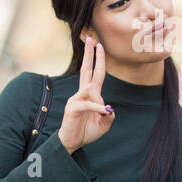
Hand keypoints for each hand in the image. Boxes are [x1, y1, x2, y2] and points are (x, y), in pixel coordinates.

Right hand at [58, 36, 115, 154]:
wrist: (72, 143)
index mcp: (90, 94)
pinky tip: (102, 113)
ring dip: (99, 102)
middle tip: (91, 38)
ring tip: (100, 115)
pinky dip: (96, 108)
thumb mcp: (104, 124)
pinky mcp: (72, 108)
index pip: (96, 73)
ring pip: (91, 89)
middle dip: (90, 54)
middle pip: (86, 69)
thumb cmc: (87, 132)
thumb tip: (108, 107)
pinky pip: (87, 104)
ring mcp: (76, 99)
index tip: (99, 45)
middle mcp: (82, 93)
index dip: (99, 59)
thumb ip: (108, 115)